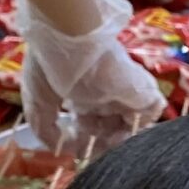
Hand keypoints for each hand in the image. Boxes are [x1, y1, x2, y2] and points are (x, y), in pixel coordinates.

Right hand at [17, 0, 162, 154]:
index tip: (75, 149)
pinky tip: (121, 133)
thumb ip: (44, 128)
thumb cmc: (49, 63)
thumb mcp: (38, 99)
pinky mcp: (141, 89)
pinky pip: (150, 113)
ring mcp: (124, 92)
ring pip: (131, 125)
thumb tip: (58, 149)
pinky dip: (140, 127)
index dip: (83, 141)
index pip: (89, 124)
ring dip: (120, 141)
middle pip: (111, 129)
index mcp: (81, 93)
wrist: (68, 36)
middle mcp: (104, 94)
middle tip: (94, 152)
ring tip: (107, 144)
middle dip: (103, 146)